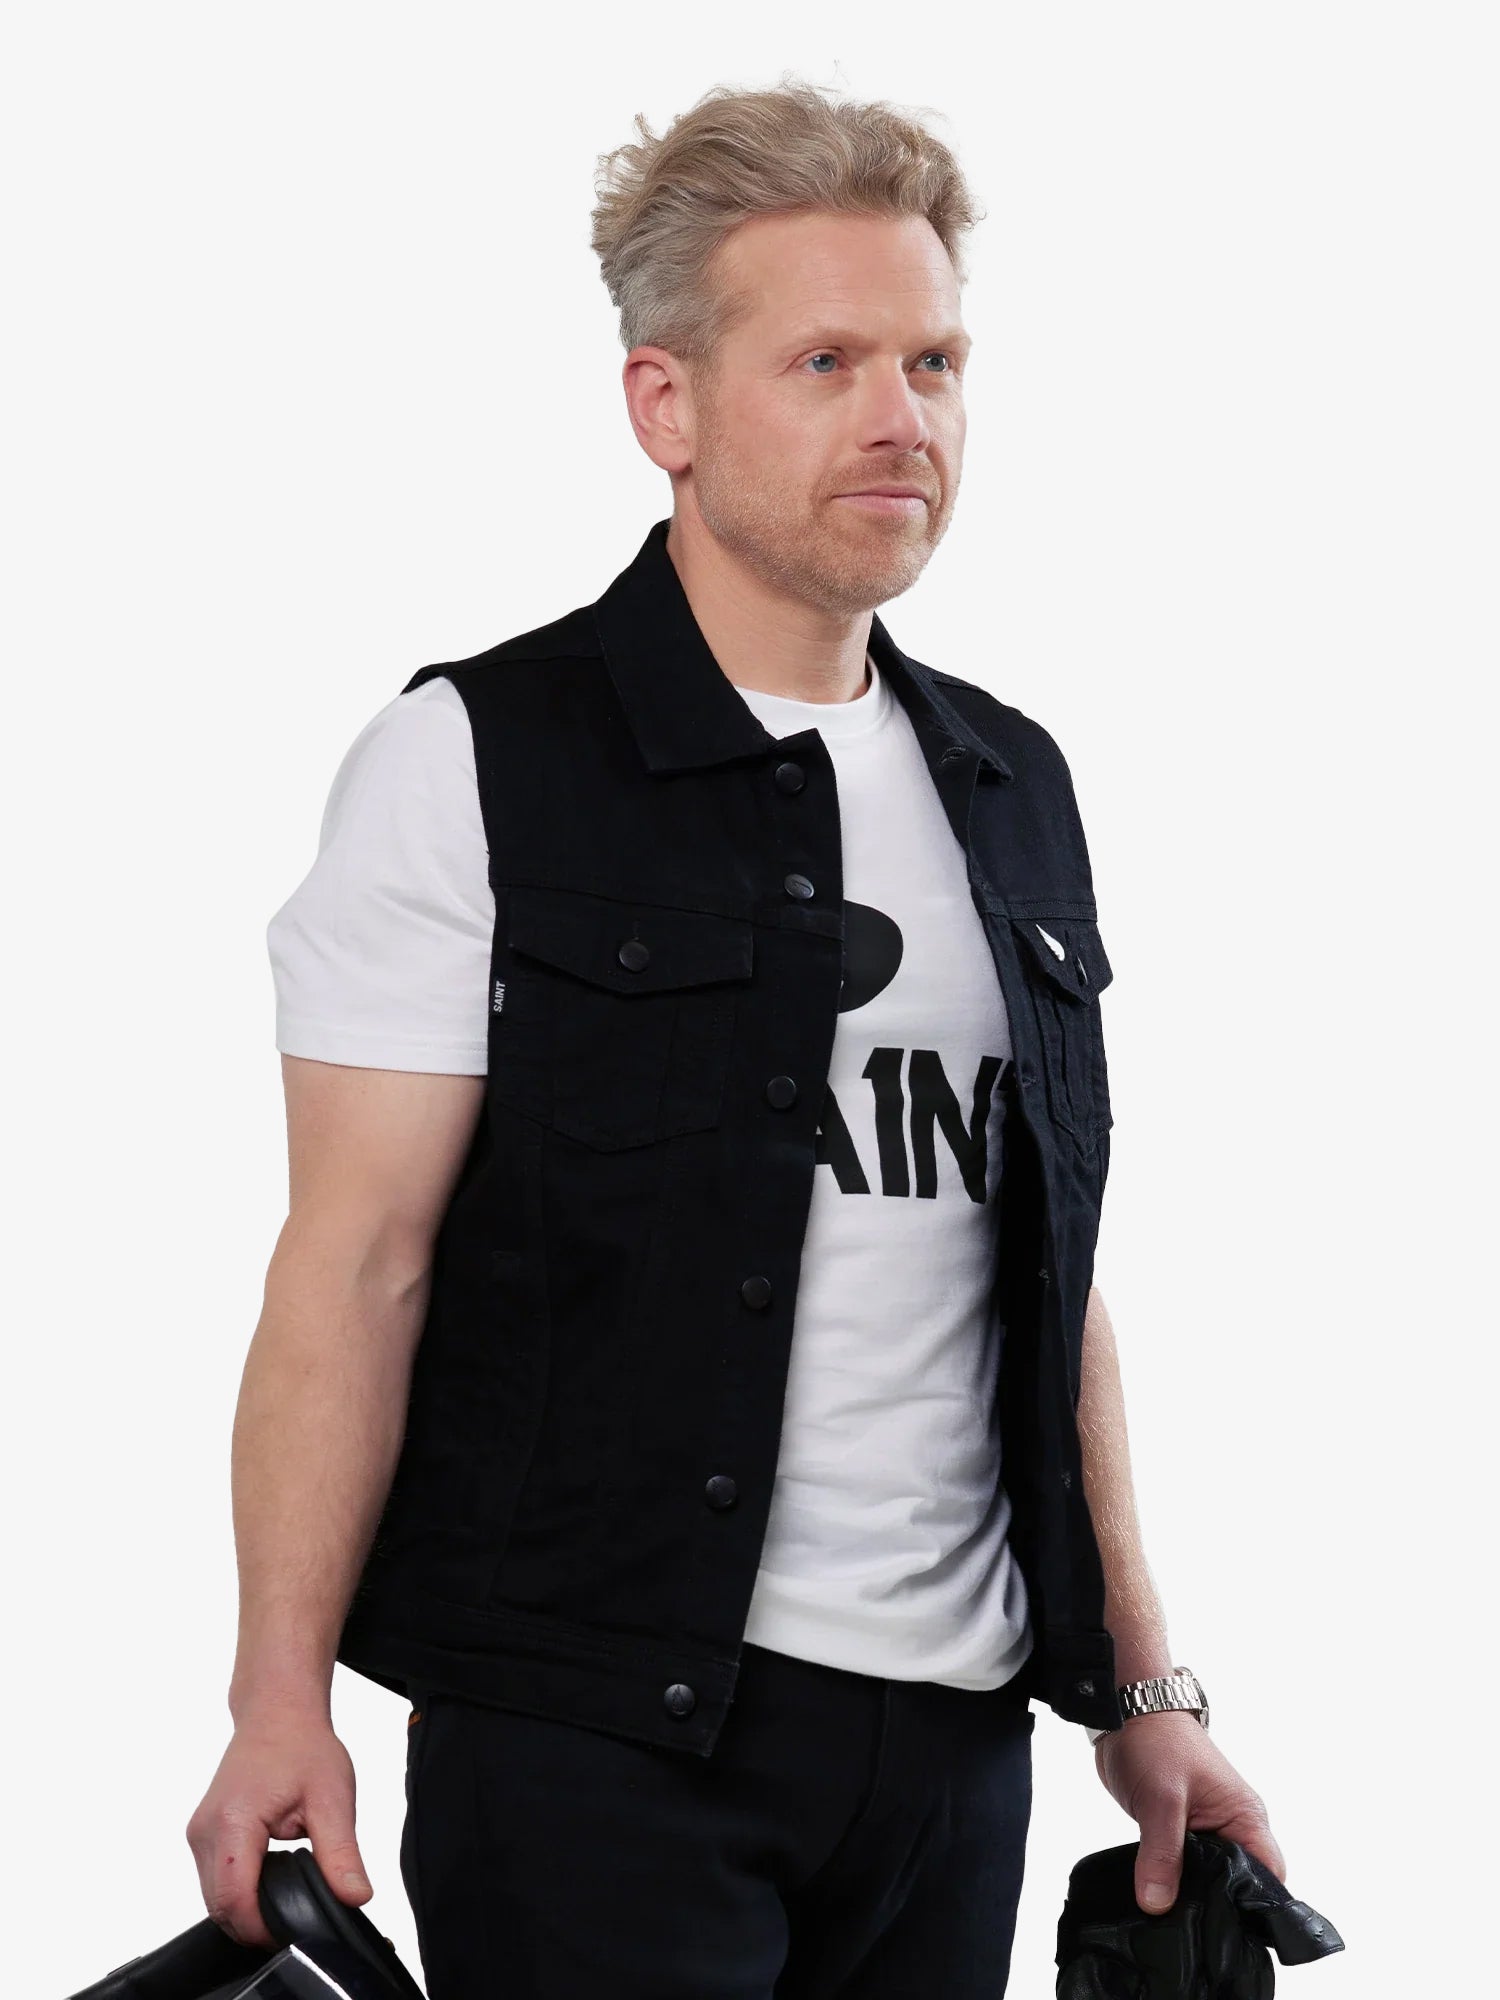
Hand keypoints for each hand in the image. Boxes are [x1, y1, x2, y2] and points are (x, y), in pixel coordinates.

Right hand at [185, 1703, 372, 1948]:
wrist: (278, 1711)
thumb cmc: (302, 1745)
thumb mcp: (333, 1799)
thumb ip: (342, 1854)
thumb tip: (356, 1896)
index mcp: (234, 1821)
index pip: (234, 1900)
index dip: (262, 1928)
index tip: (295, 1931)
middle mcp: (206, 1830)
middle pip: (219, 1906)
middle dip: (255, 1923)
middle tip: (297, 1917)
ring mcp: (199, 1831)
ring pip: (212, 1897)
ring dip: (245, 1906)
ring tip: (286, 1897)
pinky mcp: (202, 1832)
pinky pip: (213, 1878)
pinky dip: (237, 1889)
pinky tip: (268, 1880)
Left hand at [1094, 1712, 1285, 1915]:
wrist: (1124, 1713)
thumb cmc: (1157, 1740)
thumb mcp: (1163, 1800)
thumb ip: (1162, 1854)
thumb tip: (1157, 1903)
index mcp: (1245, 1818)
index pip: (1269, 1877)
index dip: (1256, 1908)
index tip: (1232, 1935)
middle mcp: (1231, 1828)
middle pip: (1237, 1884)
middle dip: (1218, 1908)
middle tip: (1196, 1936)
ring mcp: (1204, 1831)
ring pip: (1206, 1879)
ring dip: (1190, 1896)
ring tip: (1174, 1924)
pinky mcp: (1178, 1833)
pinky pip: (1183, 1869)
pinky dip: (1171, 1883)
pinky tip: (1157, 1899)